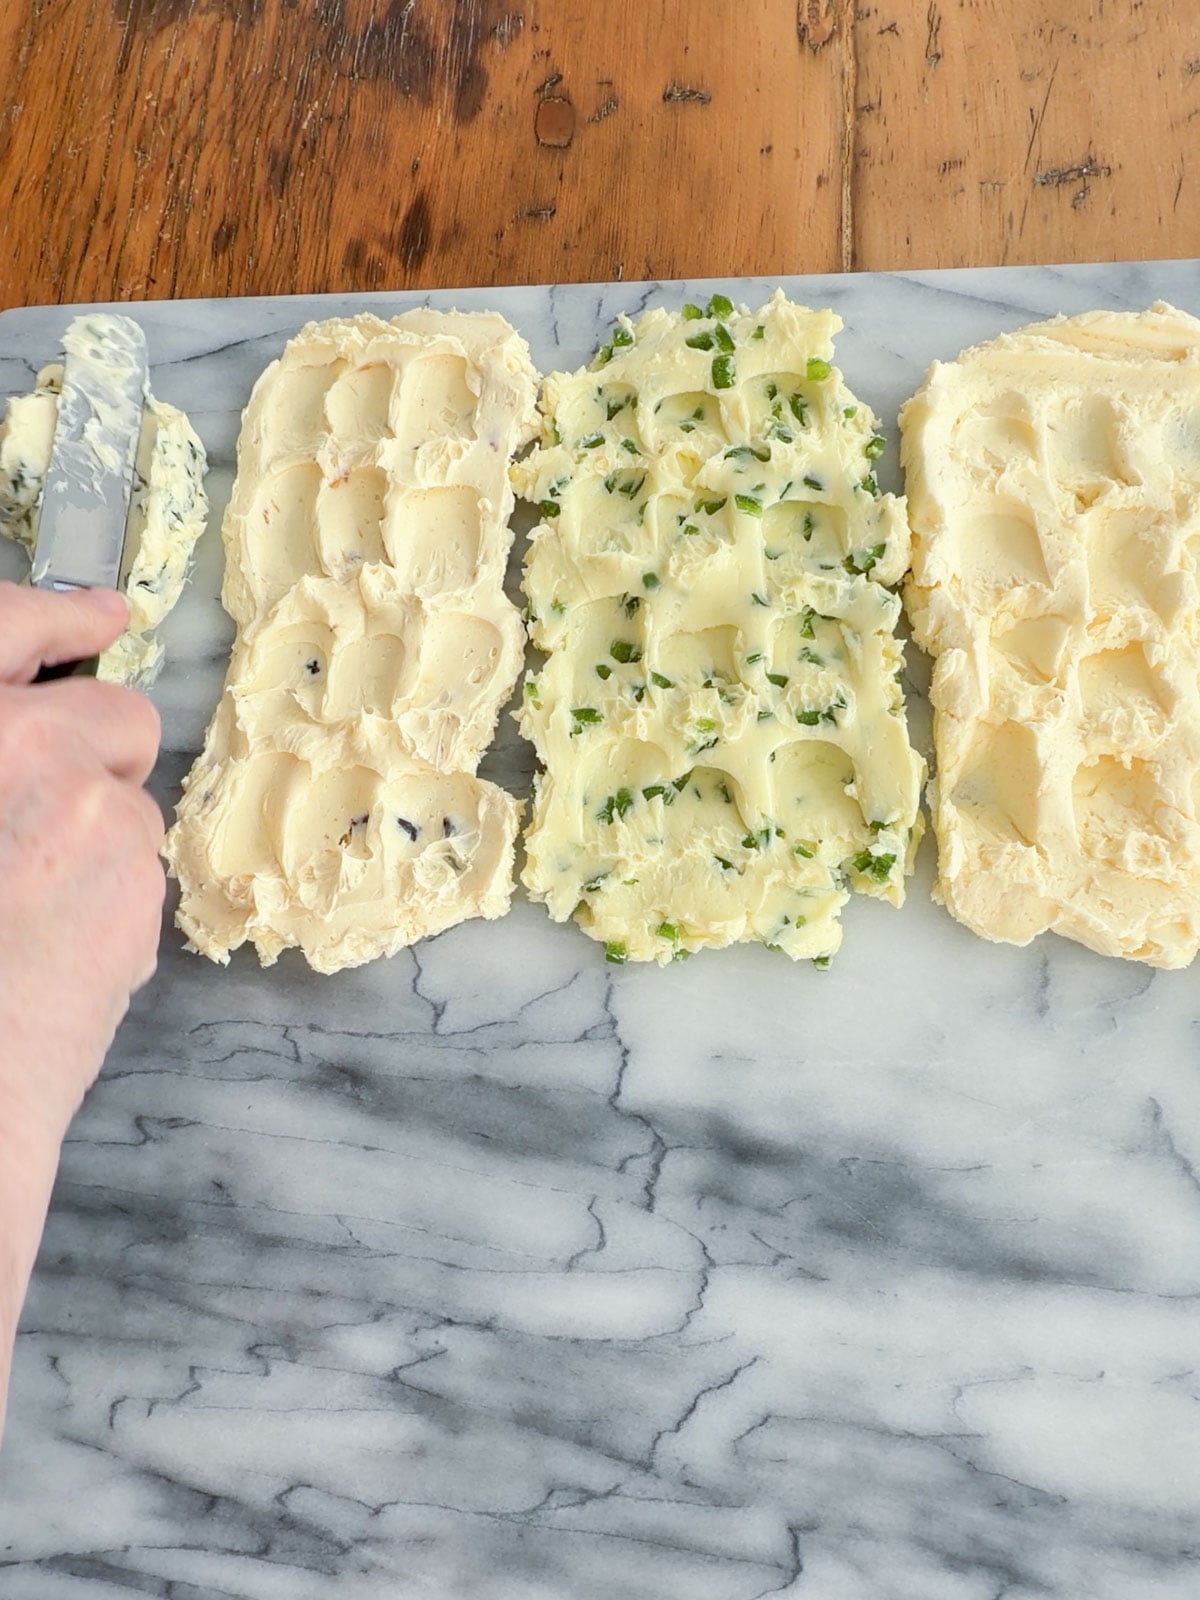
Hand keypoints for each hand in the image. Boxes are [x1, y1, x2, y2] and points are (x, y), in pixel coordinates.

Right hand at [0, 582, 164, 1140]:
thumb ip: (0, 760)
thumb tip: (19, 736)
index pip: (7, 627)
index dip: (55, 615)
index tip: (98, 612)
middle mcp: (21, 745)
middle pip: (117, 716)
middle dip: (104, 760)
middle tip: (53, 825)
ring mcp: (82, 810)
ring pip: (132, 809)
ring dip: (100, 846)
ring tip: (27, 916)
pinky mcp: (130, 879)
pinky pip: (138, 872)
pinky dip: (110, 901)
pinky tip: (53, 952)